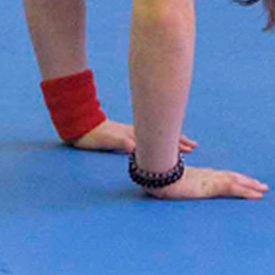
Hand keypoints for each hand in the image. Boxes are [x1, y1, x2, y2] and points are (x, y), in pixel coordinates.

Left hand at [68, 119, 198, 156]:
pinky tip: (162, 144)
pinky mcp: (126, 135)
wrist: (80, 126)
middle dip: (177, 140)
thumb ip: (118, 142)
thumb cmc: (92, 135)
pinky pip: (148, 137)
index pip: (158, 138)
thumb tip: (133, 146)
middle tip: (193, 147)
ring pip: (155, 135)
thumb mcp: (104, 140)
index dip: (173, 142)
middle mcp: (135, 132)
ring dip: (169, 140)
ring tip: (184, 145)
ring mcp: (131, 133)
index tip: (188, 148)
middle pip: (160, 135)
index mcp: (133, 134)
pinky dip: (157, 140)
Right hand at [143, 163, 268, 200]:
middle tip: (261, 185)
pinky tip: (258, 195)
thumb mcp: (166, 181)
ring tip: (263, 189)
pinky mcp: (213, 185)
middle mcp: (207, 175)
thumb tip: (162, 185)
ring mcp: (210, 179)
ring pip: (236, 182)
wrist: (157, 176)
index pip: (220, 176)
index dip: (232, 178)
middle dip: (246, 181)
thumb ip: (170, 182)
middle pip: (231, 177)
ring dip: (251, 185)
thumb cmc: (158, 178)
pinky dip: (247, 191)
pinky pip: (234, 189)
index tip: (242, 180)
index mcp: (198, 175)